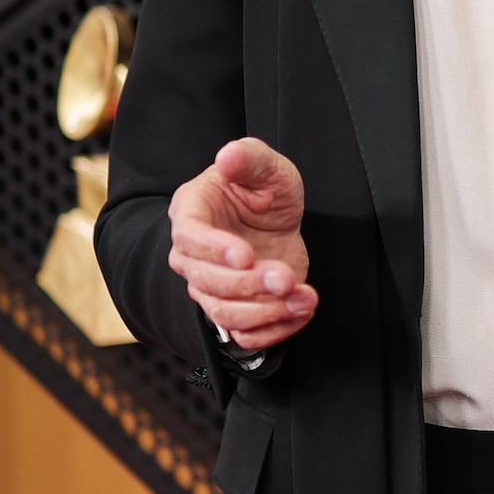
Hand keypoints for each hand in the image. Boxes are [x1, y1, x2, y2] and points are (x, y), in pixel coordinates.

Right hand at [167, 137, 318, 350]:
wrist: (274, 219)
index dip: (215, 250)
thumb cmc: (261, 189)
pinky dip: (274, 331)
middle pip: (206, 282)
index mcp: (191, 212)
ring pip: (224, 314)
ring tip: (303, 298)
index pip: (190, 238)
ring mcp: (212, 286)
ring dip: (266, 312)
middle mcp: (193, 255)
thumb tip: (228, 156)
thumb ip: (249, 157)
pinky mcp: (237, 308)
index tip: (246, 256)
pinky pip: (244, 336)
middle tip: (286, 277)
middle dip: (249, 285)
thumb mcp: (265, 164)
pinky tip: (301, 311)